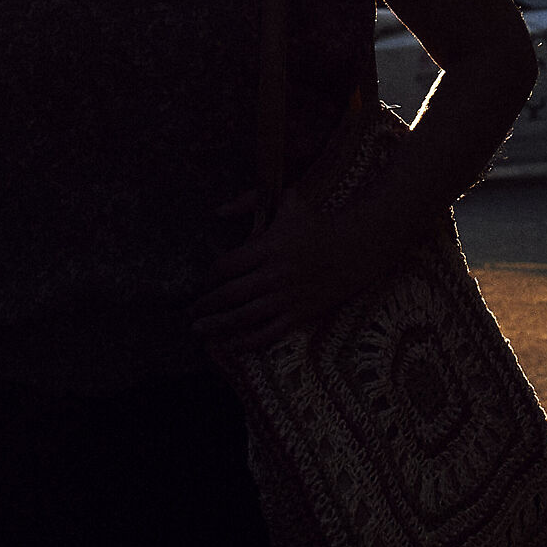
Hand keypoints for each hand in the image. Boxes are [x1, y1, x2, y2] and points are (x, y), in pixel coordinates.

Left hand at [193, 184, 380, 350]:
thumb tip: (218, 211)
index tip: (202, 282)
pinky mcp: (299, 314)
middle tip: (191, 312)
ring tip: (201, 330)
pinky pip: (269, 332)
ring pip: (245, 316)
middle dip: (206, 305)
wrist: (356, 249)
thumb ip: (251, 201)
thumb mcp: (288, 201)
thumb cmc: (317, 224)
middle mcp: (274, 274)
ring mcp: (287, 296)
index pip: (227, 265)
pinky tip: (231, 345)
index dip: (210, 276)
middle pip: (230, 294)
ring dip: (219, 325)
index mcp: (268, 247)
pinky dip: (248, 341)